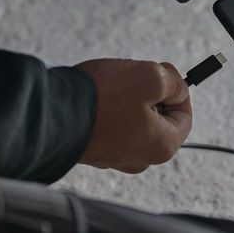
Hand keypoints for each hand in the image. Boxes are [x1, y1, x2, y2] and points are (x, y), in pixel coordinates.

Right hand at [75, 59, 191, 173]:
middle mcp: (141, 159)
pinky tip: (97, 98)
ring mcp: (115, 157)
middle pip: (160, 118)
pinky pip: (112, 125)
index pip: (185, 116)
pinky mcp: (94, 150)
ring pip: (135, 120)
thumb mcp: (151, 77)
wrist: (49, 113)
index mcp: (162, 146)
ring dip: (129, 99)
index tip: (163, 74)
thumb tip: (179, 88)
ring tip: (112, 87)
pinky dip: (108, 108)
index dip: (177, 90)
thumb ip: (174, 82)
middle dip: (151, 94)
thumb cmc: (102, 98)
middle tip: (135, 77)